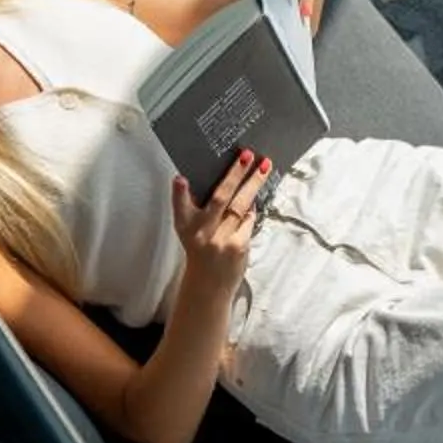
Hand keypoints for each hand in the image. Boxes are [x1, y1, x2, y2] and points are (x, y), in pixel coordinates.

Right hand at [171, 151, 271, 293]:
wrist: (209, 287)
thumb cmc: (202, 254)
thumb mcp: (192, 233)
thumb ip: (201, 212)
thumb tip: (225, 186)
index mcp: (186, 227)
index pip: (180, 208)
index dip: (178, 193)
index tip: (179, 179)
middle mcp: (202, 232)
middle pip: (220, 198)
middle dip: (234, 174)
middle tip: (246, 156)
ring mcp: (222, 239)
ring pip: (241, 205)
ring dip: (253, 184)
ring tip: (264, 166)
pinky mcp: (238, 246)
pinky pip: (248, 221)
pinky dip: (252, 210)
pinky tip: (254, 200)